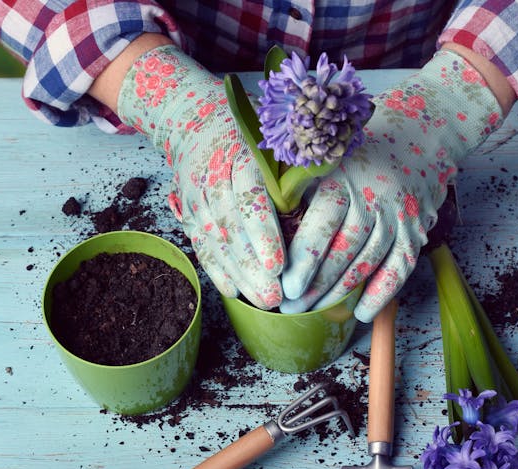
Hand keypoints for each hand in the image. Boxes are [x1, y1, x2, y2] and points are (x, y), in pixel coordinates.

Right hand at [117, 45, 282, 308]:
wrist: (195, 119)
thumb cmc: (251, 133)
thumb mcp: (274, 139)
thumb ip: (295, 170)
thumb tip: (329, 207)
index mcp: (241, 153)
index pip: (249, 197)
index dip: (262, 233)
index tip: (278, 264)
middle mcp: (213, 174)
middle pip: (230, 226)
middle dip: (252, 265)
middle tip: (276, 296)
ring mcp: (196, 194)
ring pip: (214, 239)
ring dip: (237, 273)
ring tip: (263, 300)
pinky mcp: (188, 210)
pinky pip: (201, 242)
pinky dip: (215, 269)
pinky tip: (233, 291)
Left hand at [279, 50, 503, 320]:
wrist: (425, 130)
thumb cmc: (360, 147)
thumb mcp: (327, 155)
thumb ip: (299, 186)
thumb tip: (266, 226)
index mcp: (345, 178)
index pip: (323, 225)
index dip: (305, 259)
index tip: (285, 285)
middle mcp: (375, 198)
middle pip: (344, 251)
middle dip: (315, 285)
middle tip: (288, 308)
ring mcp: (399, 217)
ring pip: (368, 264)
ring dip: (340, 293)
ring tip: (312, 311)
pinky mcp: (417, 230)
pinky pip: (400, 269)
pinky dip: (381, 294)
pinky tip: (360, 313)